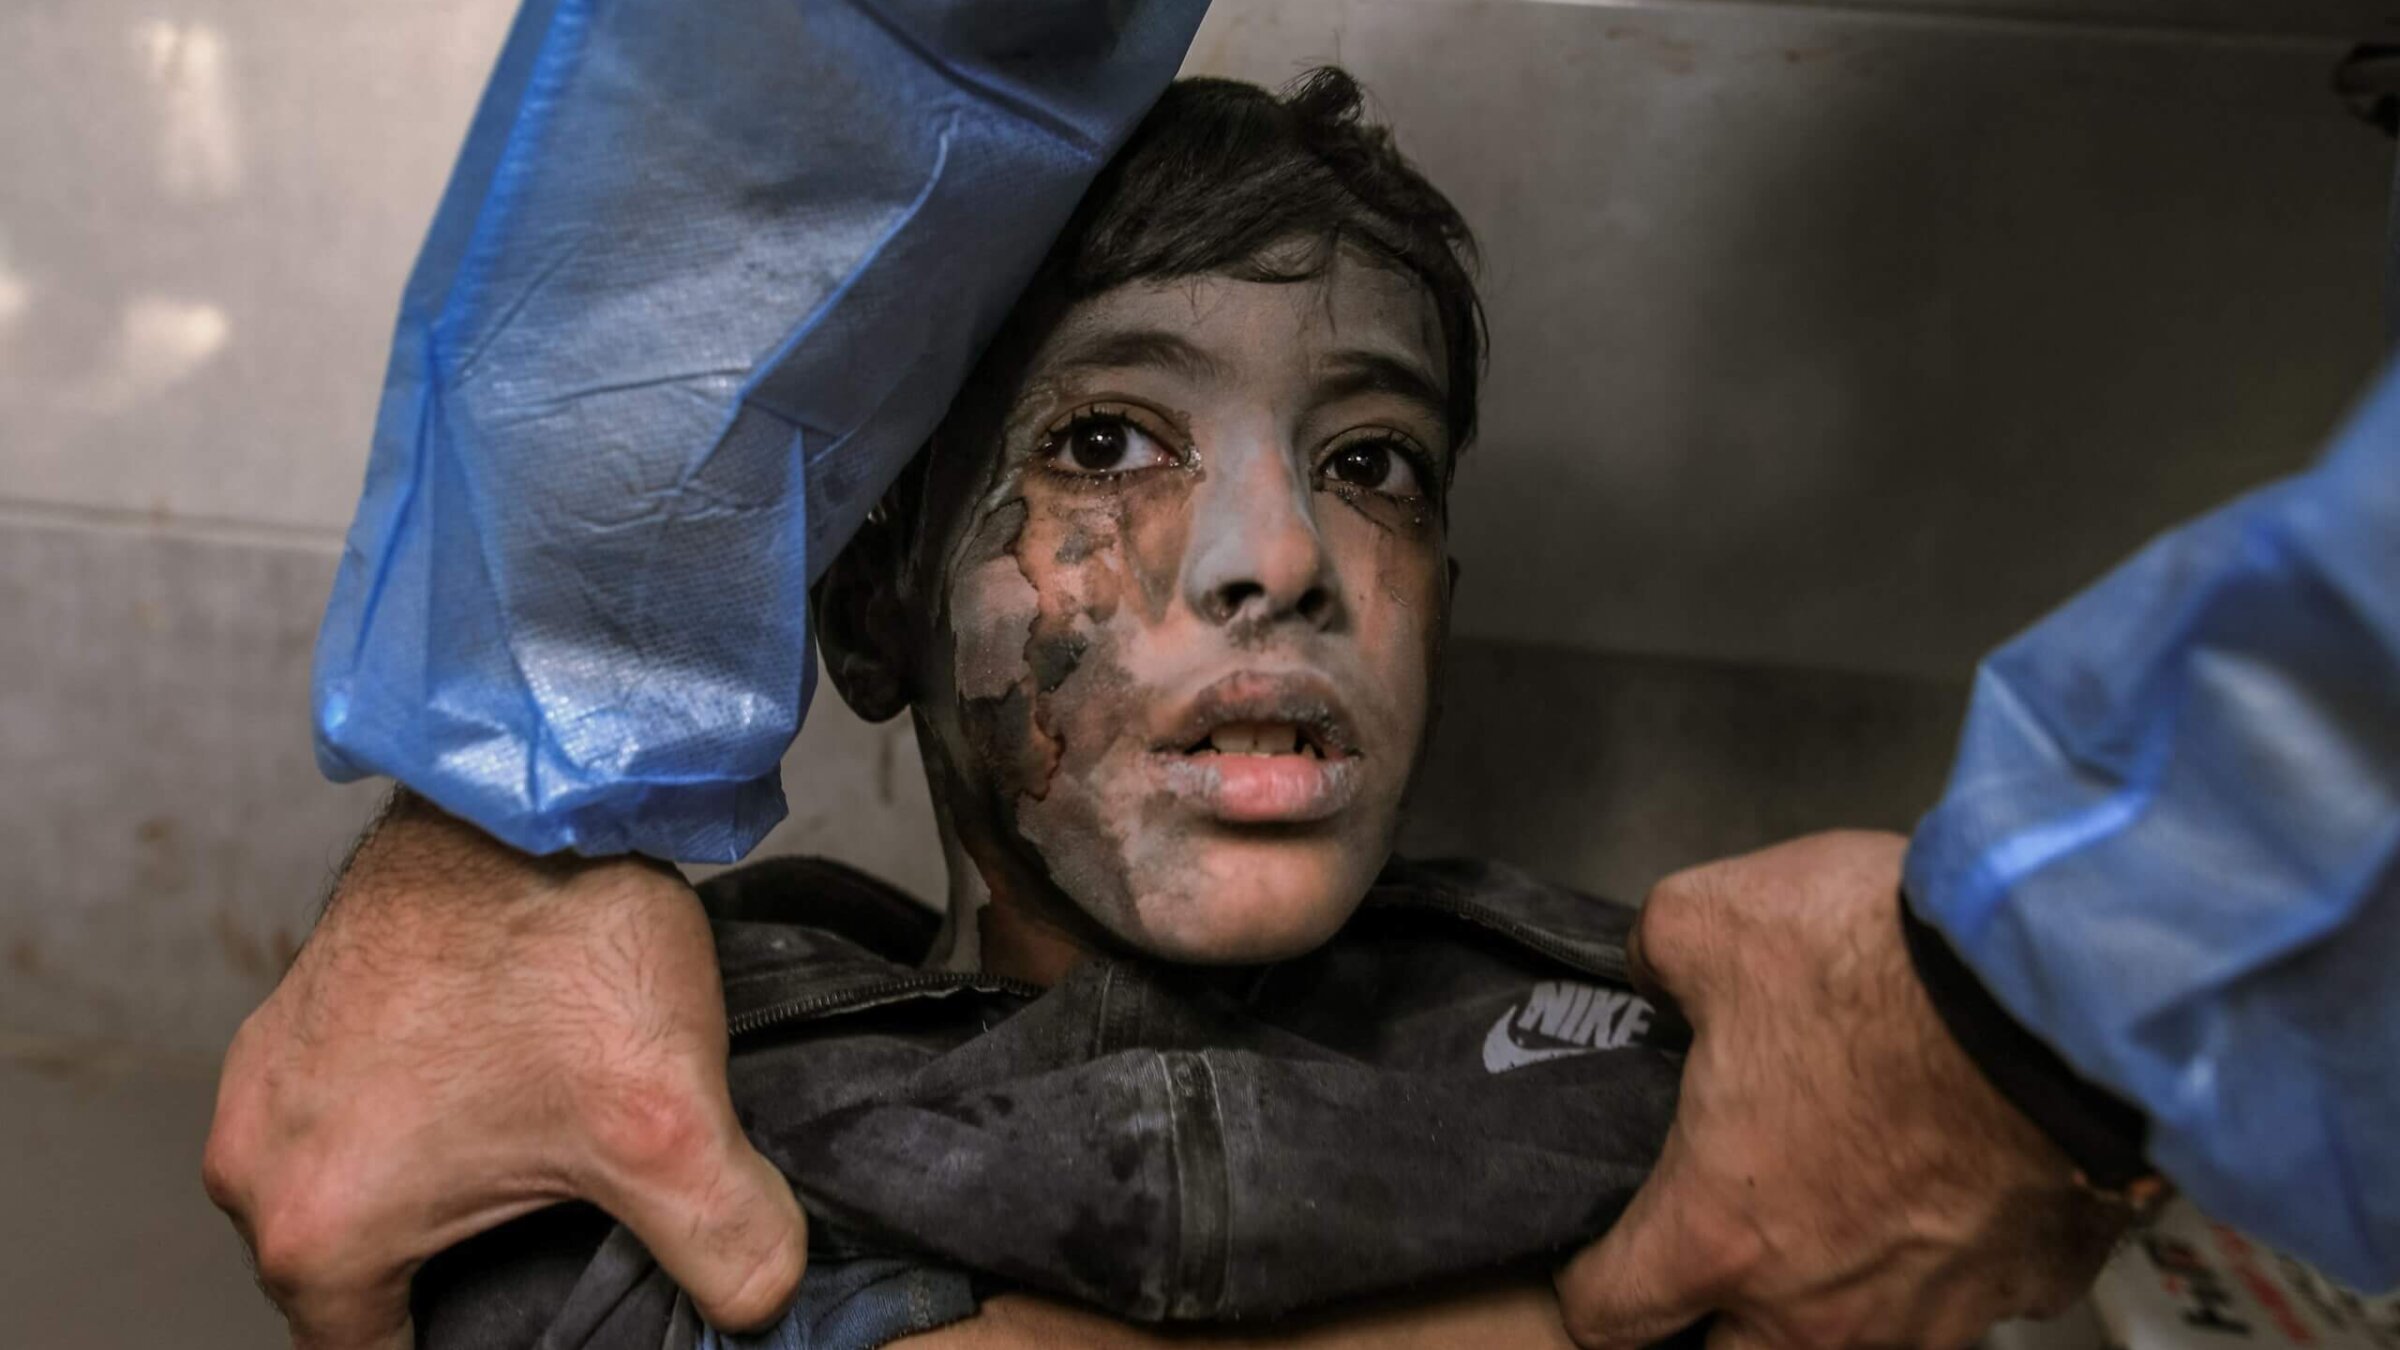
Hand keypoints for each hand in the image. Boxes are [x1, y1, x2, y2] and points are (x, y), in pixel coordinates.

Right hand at [203, 793, 805, 1348]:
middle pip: (364, 1284)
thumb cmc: (561, 941)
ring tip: (541, 1167)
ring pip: (358, 1190)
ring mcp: (270, 1079)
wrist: (524, 785)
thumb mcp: (669, 1126)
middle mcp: (260, 1161)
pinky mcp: (303, 1014)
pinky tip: (508, 1092)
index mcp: (319, 1228)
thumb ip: (724, 1244)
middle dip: (455, 1276)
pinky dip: (420, 1118)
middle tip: (556, 1235)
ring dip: (440, 1195)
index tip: (532, 1320)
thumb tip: (761, 1299)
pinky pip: (352, 1108)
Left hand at [1554, 832, 2124, 1349]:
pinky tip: (1954, 1201)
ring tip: (1842, 1228)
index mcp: (1719, 1234)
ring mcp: (1935, 1310)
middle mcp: (1819, 1306)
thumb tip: (1655, 967)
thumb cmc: (1880, 969)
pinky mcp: (2033, 1285)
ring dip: (1839, 1303)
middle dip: (1717, 1321)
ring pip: (1860, 1347)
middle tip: (1719, 1257)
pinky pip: (1975, 1300)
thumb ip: (1656, 956)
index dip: (1588, 1286)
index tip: (1595, 1260)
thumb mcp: (1710, 918)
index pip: (1610, 1316)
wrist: (2059, 992)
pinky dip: (1956, 1264)